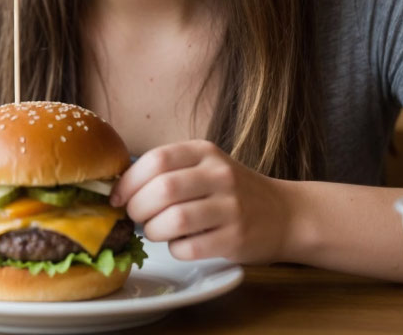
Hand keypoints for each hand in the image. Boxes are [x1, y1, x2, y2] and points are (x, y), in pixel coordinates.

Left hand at [110, 140, 289, 264]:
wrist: (286, 215)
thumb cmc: (233, 192)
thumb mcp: (205, 167)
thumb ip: (168, 171)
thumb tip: (117, 188)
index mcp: (204, 152)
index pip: (155, 160)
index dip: (128, 182)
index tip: (117, 198)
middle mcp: (219, 175)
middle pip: (161, 190)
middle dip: (137, 208)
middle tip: (136, 217)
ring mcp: (231, 207)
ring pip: (173, 221)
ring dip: (153, 231)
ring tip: (156, 231)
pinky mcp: (236, 238)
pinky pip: (189, 248)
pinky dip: (175, 250)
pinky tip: (181, 244)